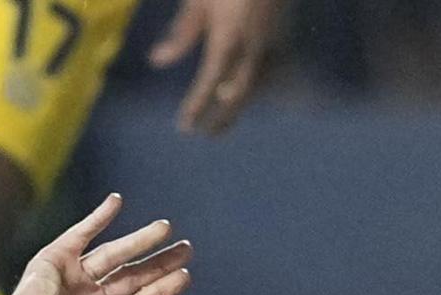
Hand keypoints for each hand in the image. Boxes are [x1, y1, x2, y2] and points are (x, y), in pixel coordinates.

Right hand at [1, 194, 192, 294]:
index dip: (163, 289)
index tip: (186, 276)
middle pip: (133, 276)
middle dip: (160, 263)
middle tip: (187, 249)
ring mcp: (73, 278)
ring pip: (115, 255)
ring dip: (141, 241)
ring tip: (167, 228)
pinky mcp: (55, 258)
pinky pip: (81, 233)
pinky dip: (98, 217)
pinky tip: (117, 200)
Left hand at [149, 0, 282, 134]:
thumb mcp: (197, 3)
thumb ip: (181, 35)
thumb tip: (158, 62)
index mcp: (227, 39)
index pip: (208, 83)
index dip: (196, 107)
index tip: (185, 126)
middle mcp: (251, 49)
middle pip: (237, 94)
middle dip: (222, 117)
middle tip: (207, 134)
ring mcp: (270, 46)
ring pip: (256, 87)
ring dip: (239, 106)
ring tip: (223, 121)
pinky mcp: (281, 41)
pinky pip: (269, 74)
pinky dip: (256, 89)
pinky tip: (242, 96)